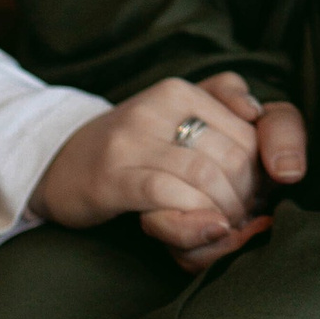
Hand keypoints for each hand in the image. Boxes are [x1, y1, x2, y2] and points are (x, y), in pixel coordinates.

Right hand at [34, 74, 261, 264]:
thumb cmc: (132, 147)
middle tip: (244, 220)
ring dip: (226, 212)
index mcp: (180, 90)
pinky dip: (195, 217)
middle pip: (232, 156)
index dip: (263, 173)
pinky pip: (166, 194)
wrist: (57, 162)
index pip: (249, 131)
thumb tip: (258, 113)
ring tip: (226, 227)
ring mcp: (131, 139)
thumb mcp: (177, 115)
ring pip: (205, 176)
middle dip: (248, 197)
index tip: (257, 197)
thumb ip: (224, 101)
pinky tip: (207, 228)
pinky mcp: (111, 174)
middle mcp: (157, 106)